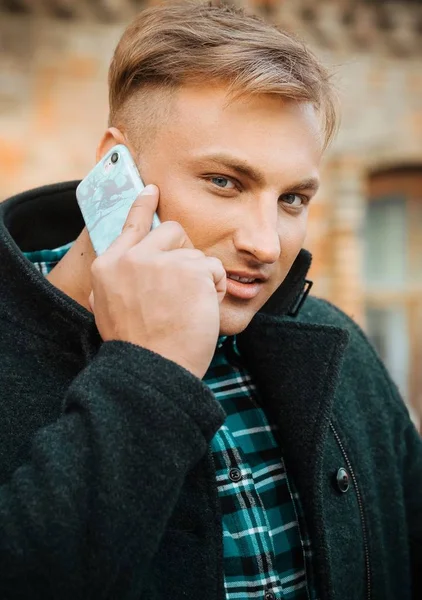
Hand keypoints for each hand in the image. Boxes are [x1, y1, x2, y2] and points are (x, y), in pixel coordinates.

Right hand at [89, 184, 225, 378]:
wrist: (155, 370)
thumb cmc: (139, 347)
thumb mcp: (109, 309)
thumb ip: (117, 279)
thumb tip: (125, 261)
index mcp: (109, 267)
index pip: (130, 224)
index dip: (144, 205)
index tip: (152, 189)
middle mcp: (132, 258)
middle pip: (171, 231)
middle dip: (184, 253)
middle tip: (184, 284)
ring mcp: (160, 261)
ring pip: (196, 254)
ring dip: (200, 279)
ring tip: (188, 309)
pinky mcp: (190, 269)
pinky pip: (213, 268)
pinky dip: (215, 288)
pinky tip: (201, 310)